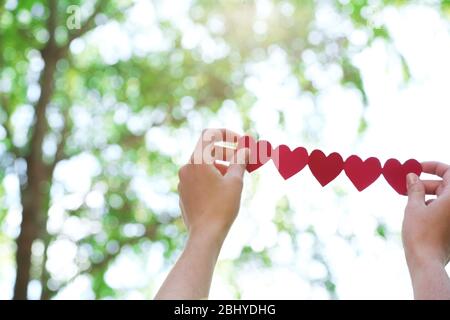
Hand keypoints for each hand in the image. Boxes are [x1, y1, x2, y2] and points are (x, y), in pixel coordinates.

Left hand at [178, 128, 249, 242]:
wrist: (205, 234)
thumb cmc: (221, 207)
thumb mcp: (235, 181)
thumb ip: (240, 160)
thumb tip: (246, 149)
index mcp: (198, 160)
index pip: (210, 134)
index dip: (227, 134)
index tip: (241, 143)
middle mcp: (187, 167)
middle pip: (207, 150)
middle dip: (227, 152)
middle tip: (243, 161)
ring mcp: (183, 181)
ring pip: (203, 165)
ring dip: (220, 166)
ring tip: (235, 178)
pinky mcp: (184, 193)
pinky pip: (198, 178)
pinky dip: (211, 178)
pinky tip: (223, 191)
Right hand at [403, 161, 449, 298]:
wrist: (427, 262)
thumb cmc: (420, 234)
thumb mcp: (413, 207)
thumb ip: (414, 189)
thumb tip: (412, 176)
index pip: (448, 172)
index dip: (432, 166)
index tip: (416, 167)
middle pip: (444, 185)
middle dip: (424, 183)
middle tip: (406, 184)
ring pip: (443, 198)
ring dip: (426, 195)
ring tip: (408, 199)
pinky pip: (443, 210)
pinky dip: (431, 206)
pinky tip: (415, 213)